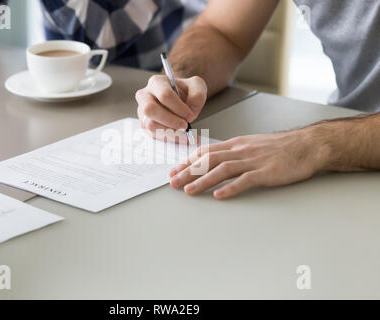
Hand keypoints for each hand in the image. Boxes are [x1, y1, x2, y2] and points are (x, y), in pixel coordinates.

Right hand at [135, 75, 206, 141]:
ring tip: (182, 131)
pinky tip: (180, 137)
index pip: (165, 95)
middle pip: (150, 109)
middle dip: (170, 120)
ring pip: (150, 124)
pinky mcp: (144, 125)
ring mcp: (142, 112)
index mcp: (157, 82)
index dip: (179, 108)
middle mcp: (145, 96)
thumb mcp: (197, 86)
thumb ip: (197, 95)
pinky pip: (153, 135)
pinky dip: (168, 138)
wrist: (180, 101)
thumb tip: (191, 112)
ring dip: (169, 131)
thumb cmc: (185, 92)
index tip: (190, 115)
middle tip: (184, 126)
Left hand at [169, 128, 327, 198]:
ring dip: (203, 180)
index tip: (174, 170)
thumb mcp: (253, 144)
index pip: (206, 152)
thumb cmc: (281, 146)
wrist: (307, 145)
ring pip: (223, 169)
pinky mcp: (266, 172)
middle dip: (188, 171)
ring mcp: (254, 161)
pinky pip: (245, 180)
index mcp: (237, 144)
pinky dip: (231, 188)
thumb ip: (235, 152)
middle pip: (209, 160)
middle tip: (173, 183)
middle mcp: (241, 151)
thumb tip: (216, 160)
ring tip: (189, 191)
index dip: (188, 161)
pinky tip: (219, 195)